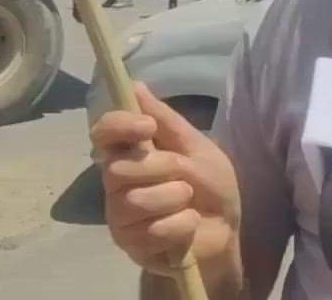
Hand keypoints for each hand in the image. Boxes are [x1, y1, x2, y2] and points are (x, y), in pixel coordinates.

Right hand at [91, 83, 240, 276]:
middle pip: (116, 170)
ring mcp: (121, 217)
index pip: (103, 133)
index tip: (147, 127)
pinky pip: (150, 232)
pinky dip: (180, 225)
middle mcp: (117, 183)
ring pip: (133, 202)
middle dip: (159, 169)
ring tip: (189, 202)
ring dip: (174, 198)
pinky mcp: (131, 246)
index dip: (119, 126)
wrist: (227, 228)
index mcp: (131, 153)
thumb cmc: (211, 184)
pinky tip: (189, 225)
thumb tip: (135, 85)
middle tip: (183, 175)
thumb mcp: (197, 146)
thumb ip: (166, 120)